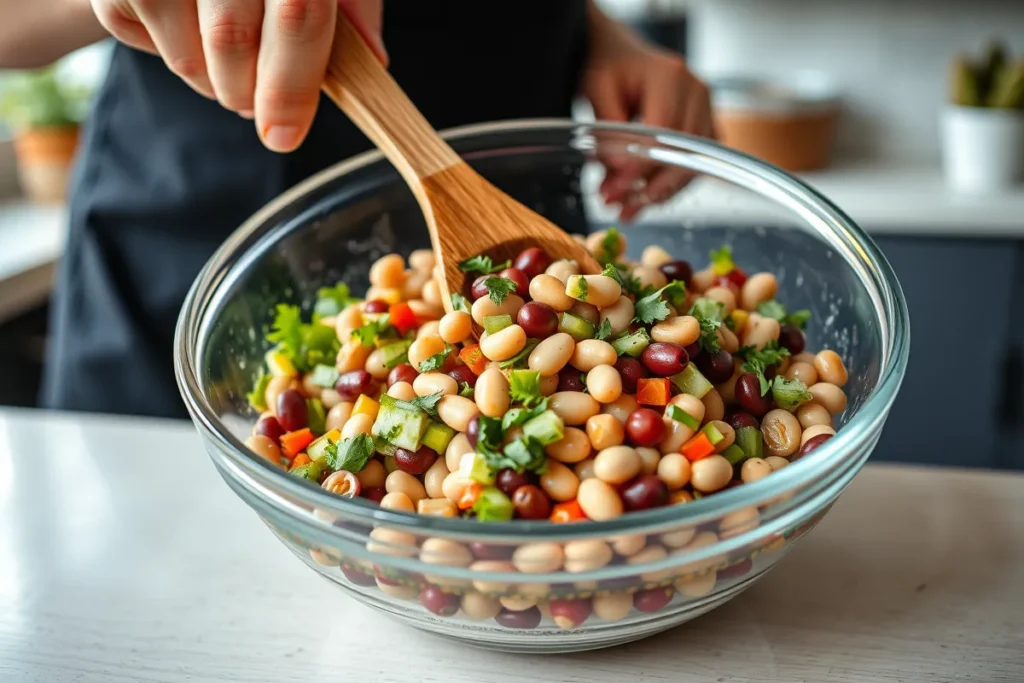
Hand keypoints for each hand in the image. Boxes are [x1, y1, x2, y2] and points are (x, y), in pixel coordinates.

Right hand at [89, 0, 384, 151]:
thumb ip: (354, 6)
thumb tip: (370, 61)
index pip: (296, 13)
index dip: (293, 84)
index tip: (284, 135)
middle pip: (232, 42)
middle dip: (250, 92)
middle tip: (258, 97)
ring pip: (186, 54)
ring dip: (212, 81)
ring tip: (229, 57)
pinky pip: (134, 33)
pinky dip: (166, 47)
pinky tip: (185, 20)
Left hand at [582, 8, 713, 220]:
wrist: (621, 56)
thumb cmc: (608, 69)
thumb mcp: (596, 91)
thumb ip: (607, 130)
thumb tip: (620, 171)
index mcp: (670, 76)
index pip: (661, 133)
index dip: (638, 168)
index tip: (614, 193)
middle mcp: (697, 92)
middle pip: (683, 154)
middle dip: (648, 189)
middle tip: (618, 209)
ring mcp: (706, 109)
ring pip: (692, 166)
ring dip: (659, 194)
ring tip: (626, 210)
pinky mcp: (706, 128)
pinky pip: (694, 165)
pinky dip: (668, 186)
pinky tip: (642, 198)